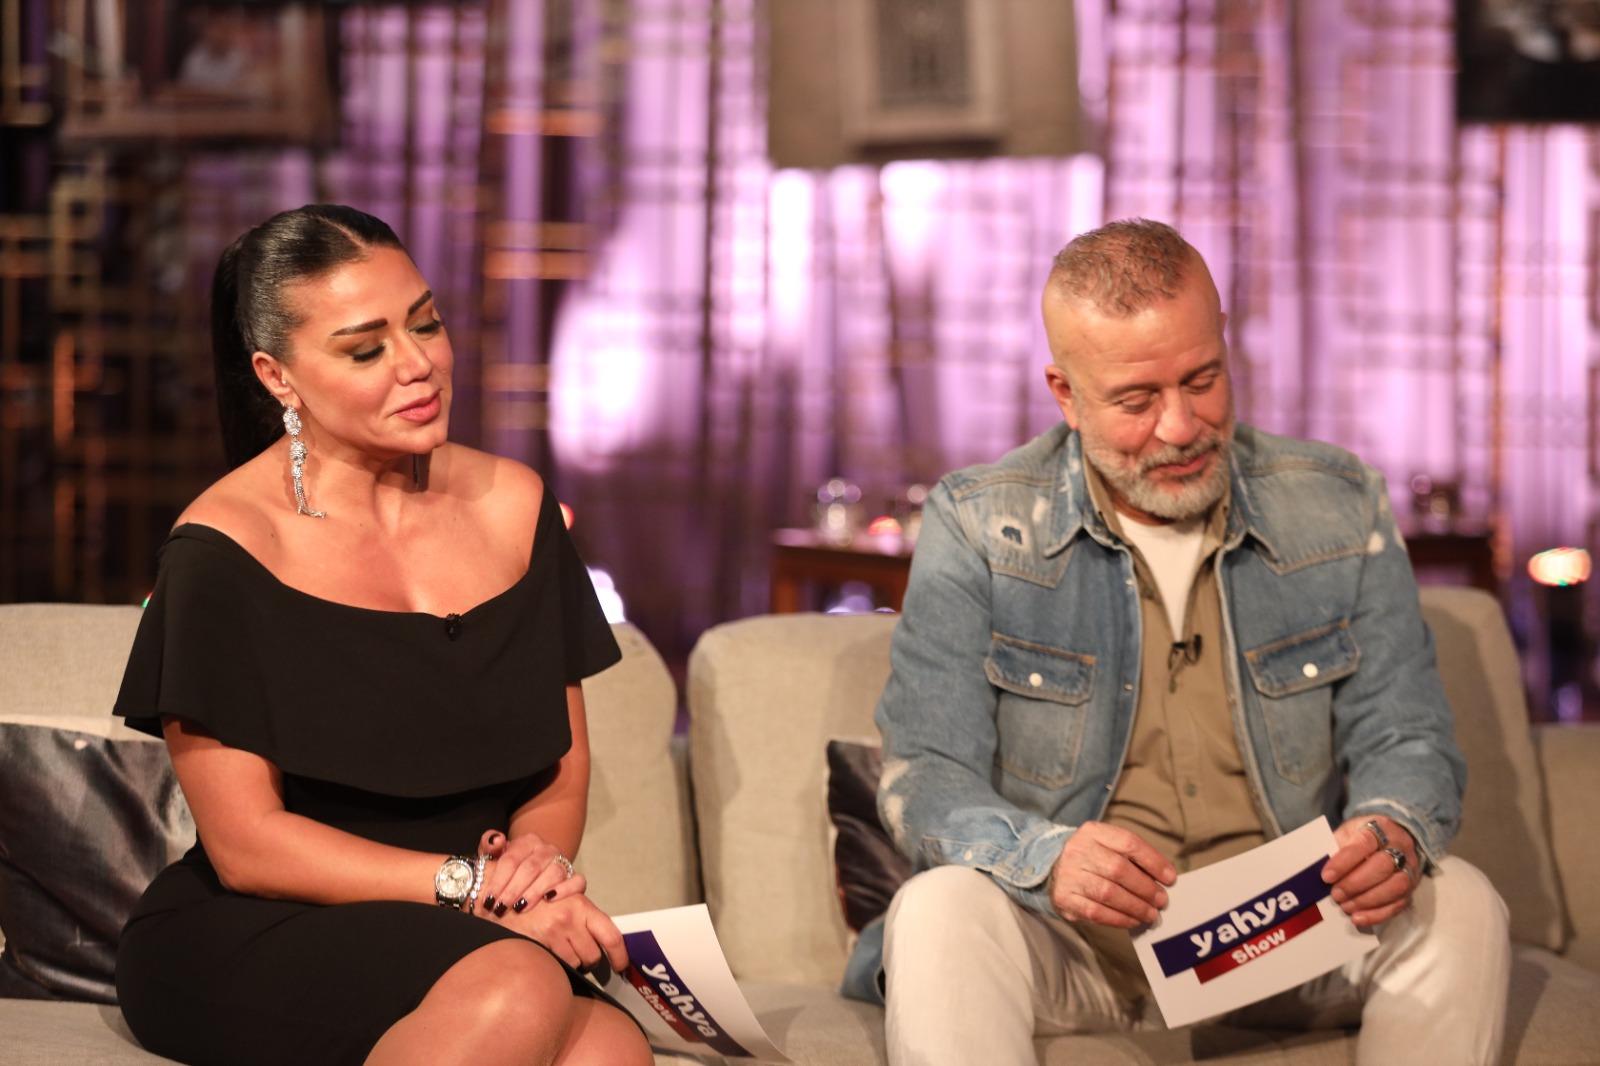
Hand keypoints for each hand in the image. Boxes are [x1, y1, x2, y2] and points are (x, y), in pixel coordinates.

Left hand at [475, 829, 586, 918]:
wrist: (533, 868)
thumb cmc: (510, 865)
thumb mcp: (496, 854)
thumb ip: (489, 844)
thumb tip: (496, 840)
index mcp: (528, 841)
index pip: (511, 859)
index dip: (498, 880)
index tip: (488, 899)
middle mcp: (547, 849)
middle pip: (531, 868)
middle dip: (513, 891)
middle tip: (500, 908)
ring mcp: (562, 861)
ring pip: (553, 873)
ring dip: (535, 892)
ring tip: (520, 908)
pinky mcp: (574, 876)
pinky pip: (577, 881)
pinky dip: (565, 889)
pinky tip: (549, 899)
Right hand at [494, 892, 629, 973]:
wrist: (505, 899)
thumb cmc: (539, 902)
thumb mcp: (565, 901)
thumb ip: (584, 918)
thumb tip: (603, 943)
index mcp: (582, 906)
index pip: (611, 936)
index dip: (620, 956)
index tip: (621, 967)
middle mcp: (571, 919)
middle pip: (593, 956)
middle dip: (589, 961)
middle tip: (580, 956)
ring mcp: (553, 934)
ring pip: (575, 964)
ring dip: (571, 964)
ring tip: (558, 950)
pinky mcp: (538, 944)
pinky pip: (556, 966)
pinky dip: (555, 966)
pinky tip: (547, 954)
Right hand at [1049, 822, 1175, 927]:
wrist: (1051, 868)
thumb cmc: (1091, 858)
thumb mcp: (1107, 846)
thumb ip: (1132, 858)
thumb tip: (1163, 879)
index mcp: (1093, 832)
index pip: (1128, 842)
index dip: (1153, 861)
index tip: (1170, 878)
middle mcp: (1078, 850)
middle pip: (1119, 869)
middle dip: (1146, 888)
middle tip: (1161, 900)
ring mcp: (1068, 875)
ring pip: (1109, 893)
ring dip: (1135, 906)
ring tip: (1151, 913)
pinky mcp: (1064, 898)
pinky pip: (1097, 912)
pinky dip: (1119, 919)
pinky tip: (1132, 920)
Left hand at [1321, 814, 1419, 927]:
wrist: (1393, 837)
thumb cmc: (1363, 837)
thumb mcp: (1348, 832)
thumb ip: (1336, 847)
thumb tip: (1319, 868)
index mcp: (1380, 828)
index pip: (1364, 843)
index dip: (1345, 861)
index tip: (1326, 876)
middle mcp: (1400, 847)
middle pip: (1383, 866)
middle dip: (1355, 884)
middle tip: (1335, 894)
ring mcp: (1410, 869)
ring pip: (1395, 886)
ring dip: (1367, 901)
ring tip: (1345, 906)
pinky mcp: (1412, 888)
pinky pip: (1399, 904)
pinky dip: (1377, 914)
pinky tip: (1358, 918)